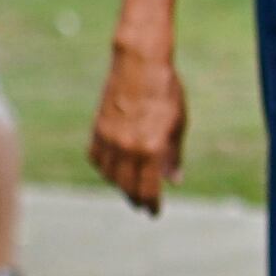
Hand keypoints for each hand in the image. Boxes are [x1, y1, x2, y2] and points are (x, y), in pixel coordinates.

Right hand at [89, 42, 187, 214]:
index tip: (153, 212)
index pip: (147, 189)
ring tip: (129, 188)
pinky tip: (112, 168)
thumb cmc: (165, 91)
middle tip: (142, 205)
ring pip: (109, 175)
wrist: (138, 63)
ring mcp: (109, 138)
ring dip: (119, 185)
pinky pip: (96, 158)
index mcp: (150, 148)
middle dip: (135, 199)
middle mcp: (127, 147)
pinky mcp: (97, 128)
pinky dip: (104, 168)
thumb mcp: (178, 124)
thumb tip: (174, 181)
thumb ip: (174, 155)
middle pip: (127, 186)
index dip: (151, 204)